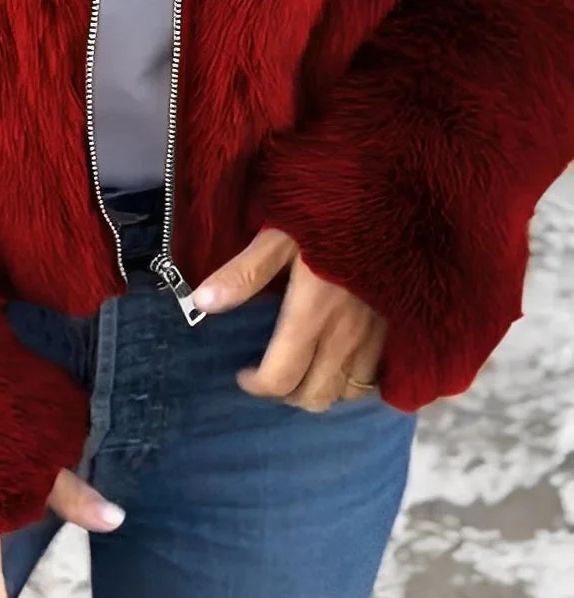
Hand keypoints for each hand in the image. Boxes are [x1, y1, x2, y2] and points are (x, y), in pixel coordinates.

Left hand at [193, 227, 387, 411]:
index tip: (242, 372)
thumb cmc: (329, 214)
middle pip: (315, 397)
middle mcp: (346, 336)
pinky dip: (353, 380)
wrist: (390, 200)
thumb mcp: (279, 235)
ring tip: (303, 367)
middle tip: (270, 371)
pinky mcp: (395, 330)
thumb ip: (243, 273)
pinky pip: (375, 378)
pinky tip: (339, 359)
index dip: (256, 386)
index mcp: (312, 315)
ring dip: (321, 389)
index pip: (280, 379)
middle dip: (287, 394)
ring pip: (347, 394)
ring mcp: (375, 337)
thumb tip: (201, 303)